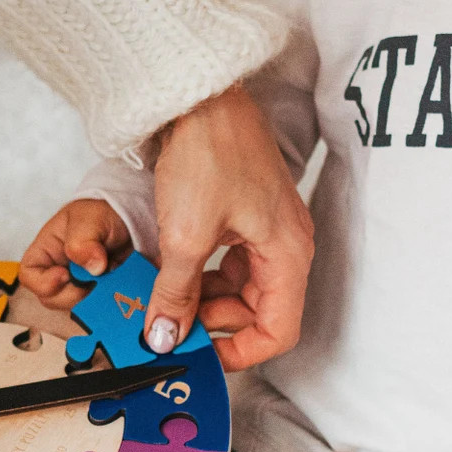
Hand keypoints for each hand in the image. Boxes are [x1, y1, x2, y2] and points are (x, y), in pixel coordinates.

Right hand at [19, 199, 130, 310]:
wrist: (126, 220)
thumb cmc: (99, 213)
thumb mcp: (90, 220)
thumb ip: (85, 241)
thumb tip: (94, 267)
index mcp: (46, 252)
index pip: (29, 275)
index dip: (43, 282)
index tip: (65, 275)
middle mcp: (57, 272)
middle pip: (52, 299)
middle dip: (73, 295)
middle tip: (93, 281)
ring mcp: (78, 285)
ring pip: (76, 306)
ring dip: (93, 297)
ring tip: (109, 276)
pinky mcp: (97, 293)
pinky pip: (98, 305)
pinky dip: (108, 299)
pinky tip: (118, 283)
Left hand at [148, 86, 313, 370]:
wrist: (197, 95)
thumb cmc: (207, 152)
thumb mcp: (185, 237)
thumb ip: (176, 295)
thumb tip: (165, 337)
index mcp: (287, 254)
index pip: (278, 330)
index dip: (240, 352)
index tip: (201, 356)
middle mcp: (285, 245)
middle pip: (258, 312)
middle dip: (215, 325)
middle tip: (171, 326)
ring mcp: (266, 230)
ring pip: (239, 289)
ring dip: (204, 302)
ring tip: (164, 301)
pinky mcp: (244, 216)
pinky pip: (229, 264)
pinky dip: (201, 277)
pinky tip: (170, 276)